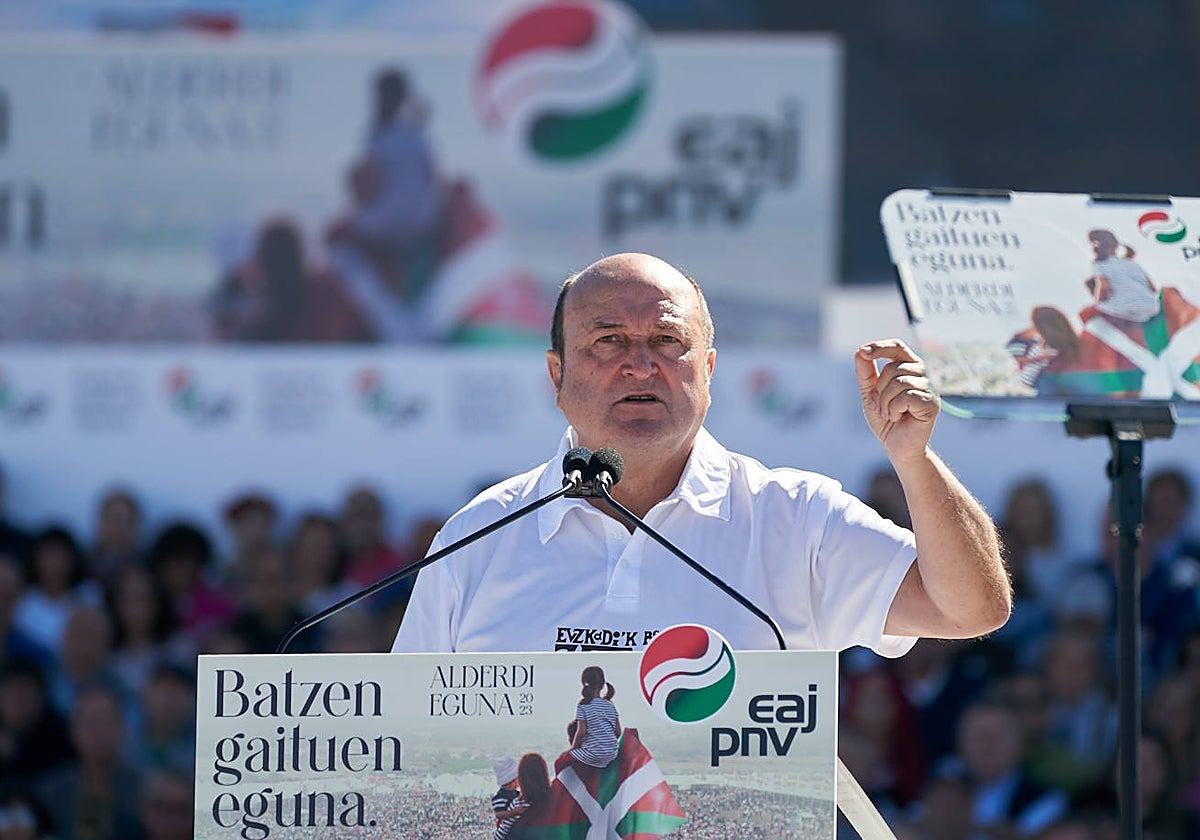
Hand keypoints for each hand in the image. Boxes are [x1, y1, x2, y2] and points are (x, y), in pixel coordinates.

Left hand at [855, 339, 937, 464]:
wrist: (896, 446)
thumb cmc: (885, 418)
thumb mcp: (870, 393)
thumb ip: (865, 372)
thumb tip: (860, 351)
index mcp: (909, 367)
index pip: (897, 347)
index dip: (880, 347)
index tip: (862, 352)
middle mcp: (923, 374)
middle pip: (894, 367)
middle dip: (879, 389)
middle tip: (879, 406)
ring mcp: (930, 388)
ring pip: (900, 382)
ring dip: (885, 402)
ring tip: (889, 414)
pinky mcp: (932, 403)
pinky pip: (906, 397)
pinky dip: (894, 409)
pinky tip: (898, 418)